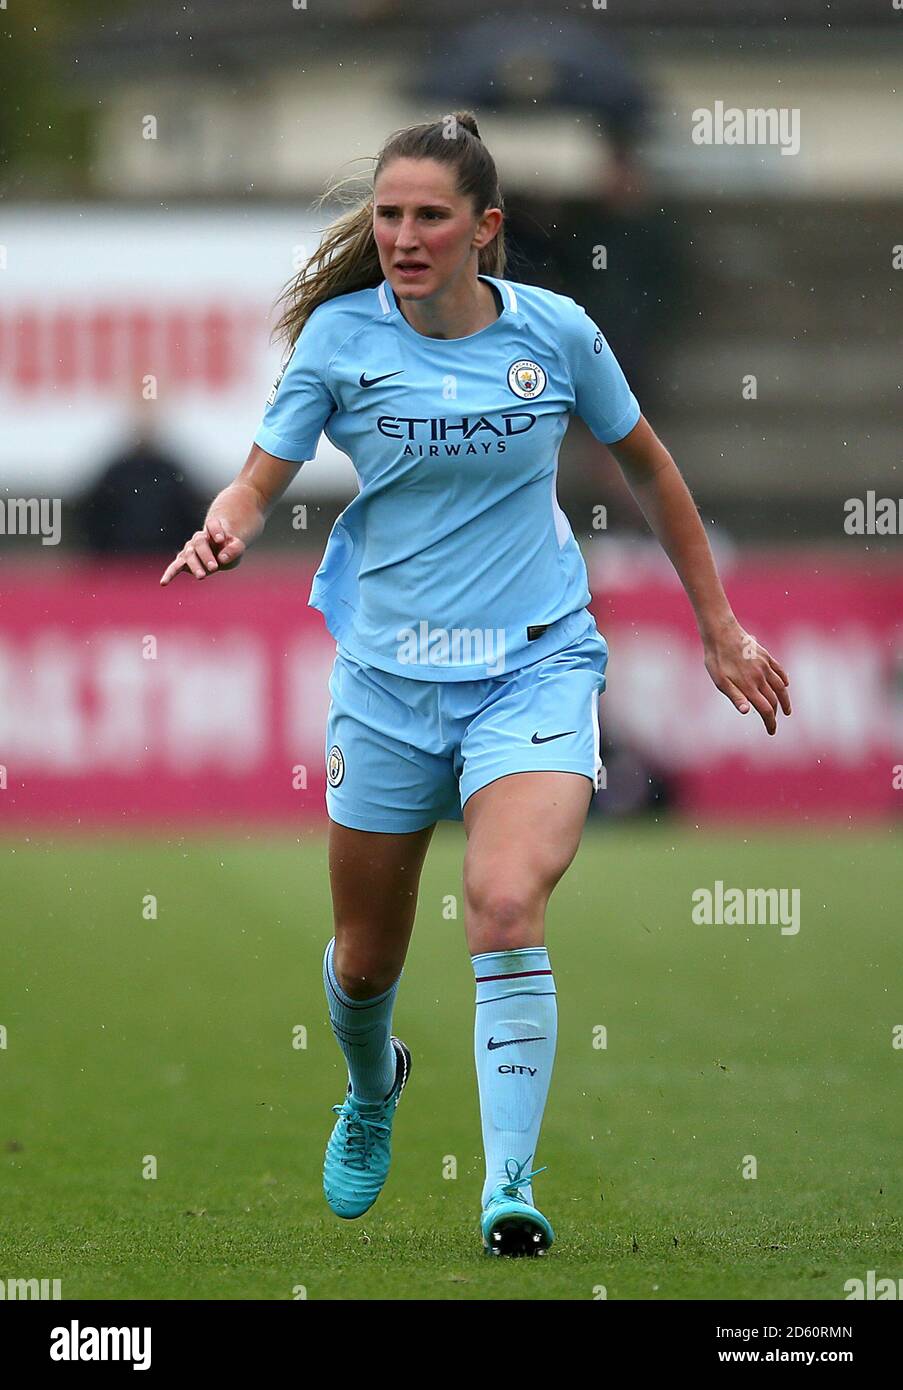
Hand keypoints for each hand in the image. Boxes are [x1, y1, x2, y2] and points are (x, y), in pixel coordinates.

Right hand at [159, 516, 245, 585]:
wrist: (220, 548)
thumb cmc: (229, 546)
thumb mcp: (238, 546)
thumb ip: (234, 549)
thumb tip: (222, 559)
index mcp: (213, 529)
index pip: (212, 525)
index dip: (215, 531)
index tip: (221, 539)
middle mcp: (199, 537)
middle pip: (199, 543)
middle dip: (206, 555)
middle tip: (214, 567)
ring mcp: (190, 549)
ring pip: (189, 555)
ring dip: (195, 566)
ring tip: (202, 576)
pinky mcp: (184, 560)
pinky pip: (175, 566)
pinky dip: (170, 574)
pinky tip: (163, 583)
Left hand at [703, 618, 790, 735]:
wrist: (721, 633)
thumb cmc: (717, 659)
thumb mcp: (720, 681)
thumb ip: (735, 696)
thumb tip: (747, 712)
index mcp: (749, 686)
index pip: (766, 710)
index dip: (770, 722)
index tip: (772, 731)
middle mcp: (761, 677)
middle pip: (774, 700)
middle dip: (776, 715)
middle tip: (774, 724)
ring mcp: (765, 666)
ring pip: (781, 686)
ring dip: (785, 700)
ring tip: (787, 710)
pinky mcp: (766, 656)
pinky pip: (779, 670)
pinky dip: (784, 679)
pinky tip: (785, 684)